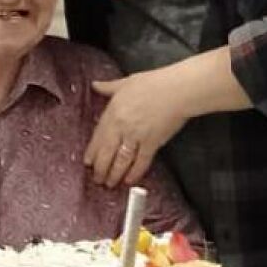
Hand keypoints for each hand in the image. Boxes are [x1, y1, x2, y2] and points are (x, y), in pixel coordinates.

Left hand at [85, 68, 188, 187]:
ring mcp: (136, 136)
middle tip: (97, 179)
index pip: (98, 137)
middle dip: (100, 169)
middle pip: (106, 153)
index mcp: (113, 111)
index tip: (87, 163)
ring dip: (114, 175)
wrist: (178, 89)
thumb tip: (95, 85)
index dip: (92, 153)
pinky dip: (134, 173)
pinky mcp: (152, 143)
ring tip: (110, 184)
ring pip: (121, 161)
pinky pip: (140, 162)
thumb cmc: (155, 83)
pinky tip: (129, 180)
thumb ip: (109, 87)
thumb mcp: (126, 82)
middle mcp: (122, 126)